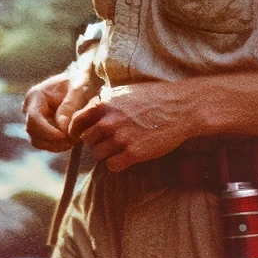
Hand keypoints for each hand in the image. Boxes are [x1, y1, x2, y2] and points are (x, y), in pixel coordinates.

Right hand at [22, 67, 100, 152]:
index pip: (34, 119)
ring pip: (38, 141)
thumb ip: (70, 106)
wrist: (82, 80)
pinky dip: (58, 145)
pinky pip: (45, 143)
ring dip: (55, 145)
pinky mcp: (41, 128)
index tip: (66, 136)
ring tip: (75, 140)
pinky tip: (73, 140)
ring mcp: (34, 119)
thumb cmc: (80, 81)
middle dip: (53, 141)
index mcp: (35, 95)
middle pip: (33, 133)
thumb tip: (62, 128)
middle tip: (74, 140)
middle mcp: (30, 108)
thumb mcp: (79, 90)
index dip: (48, 132)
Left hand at [67, 80, 197, 172]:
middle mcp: (109, 121)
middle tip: (108, 140)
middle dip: (96, 141)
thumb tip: (89, 110)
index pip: (76, 122)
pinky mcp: (134, 153)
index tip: (80, 135)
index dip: (77, 130)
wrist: (180, 107)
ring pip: (98, 155)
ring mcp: (121, 138)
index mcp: (105, 104)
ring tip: (120, 147)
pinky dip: (116, 163)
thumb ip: (106, 102)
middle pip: (88, 140)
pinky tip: (126, 157)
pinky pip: (112, 165)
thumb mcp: (125, 92)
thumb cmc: (154, 97)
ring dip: (106, 153)